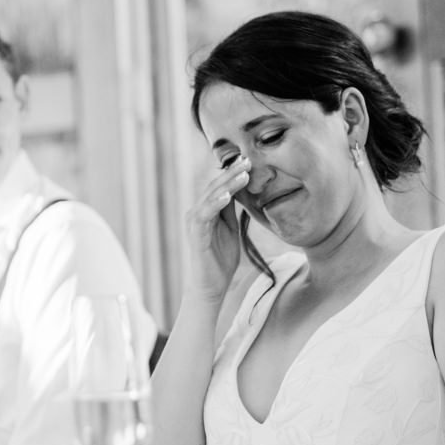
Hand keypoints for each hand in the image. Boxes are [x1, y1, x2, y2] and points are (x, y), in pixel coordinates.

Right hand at [184, 156, 249, 302]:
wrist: (210, 286)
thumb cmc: (220, 259)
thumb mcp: (230, 229)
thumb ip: (231, 210)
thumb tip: (240, 190)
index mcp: (206, 210)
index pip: (219, 186)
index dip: (233, 173)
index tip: (249, 160)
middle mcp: (197, 212)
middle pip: (215, 186)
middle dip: (232, 172)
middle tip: (248, 159)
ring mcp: (195, 222)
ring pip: (211, 196)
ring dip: (227, 183)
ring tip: (244, 173)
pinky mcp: (196, 234)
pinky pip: (205, 214)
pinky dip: (216, 203)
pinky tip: (228, 195)